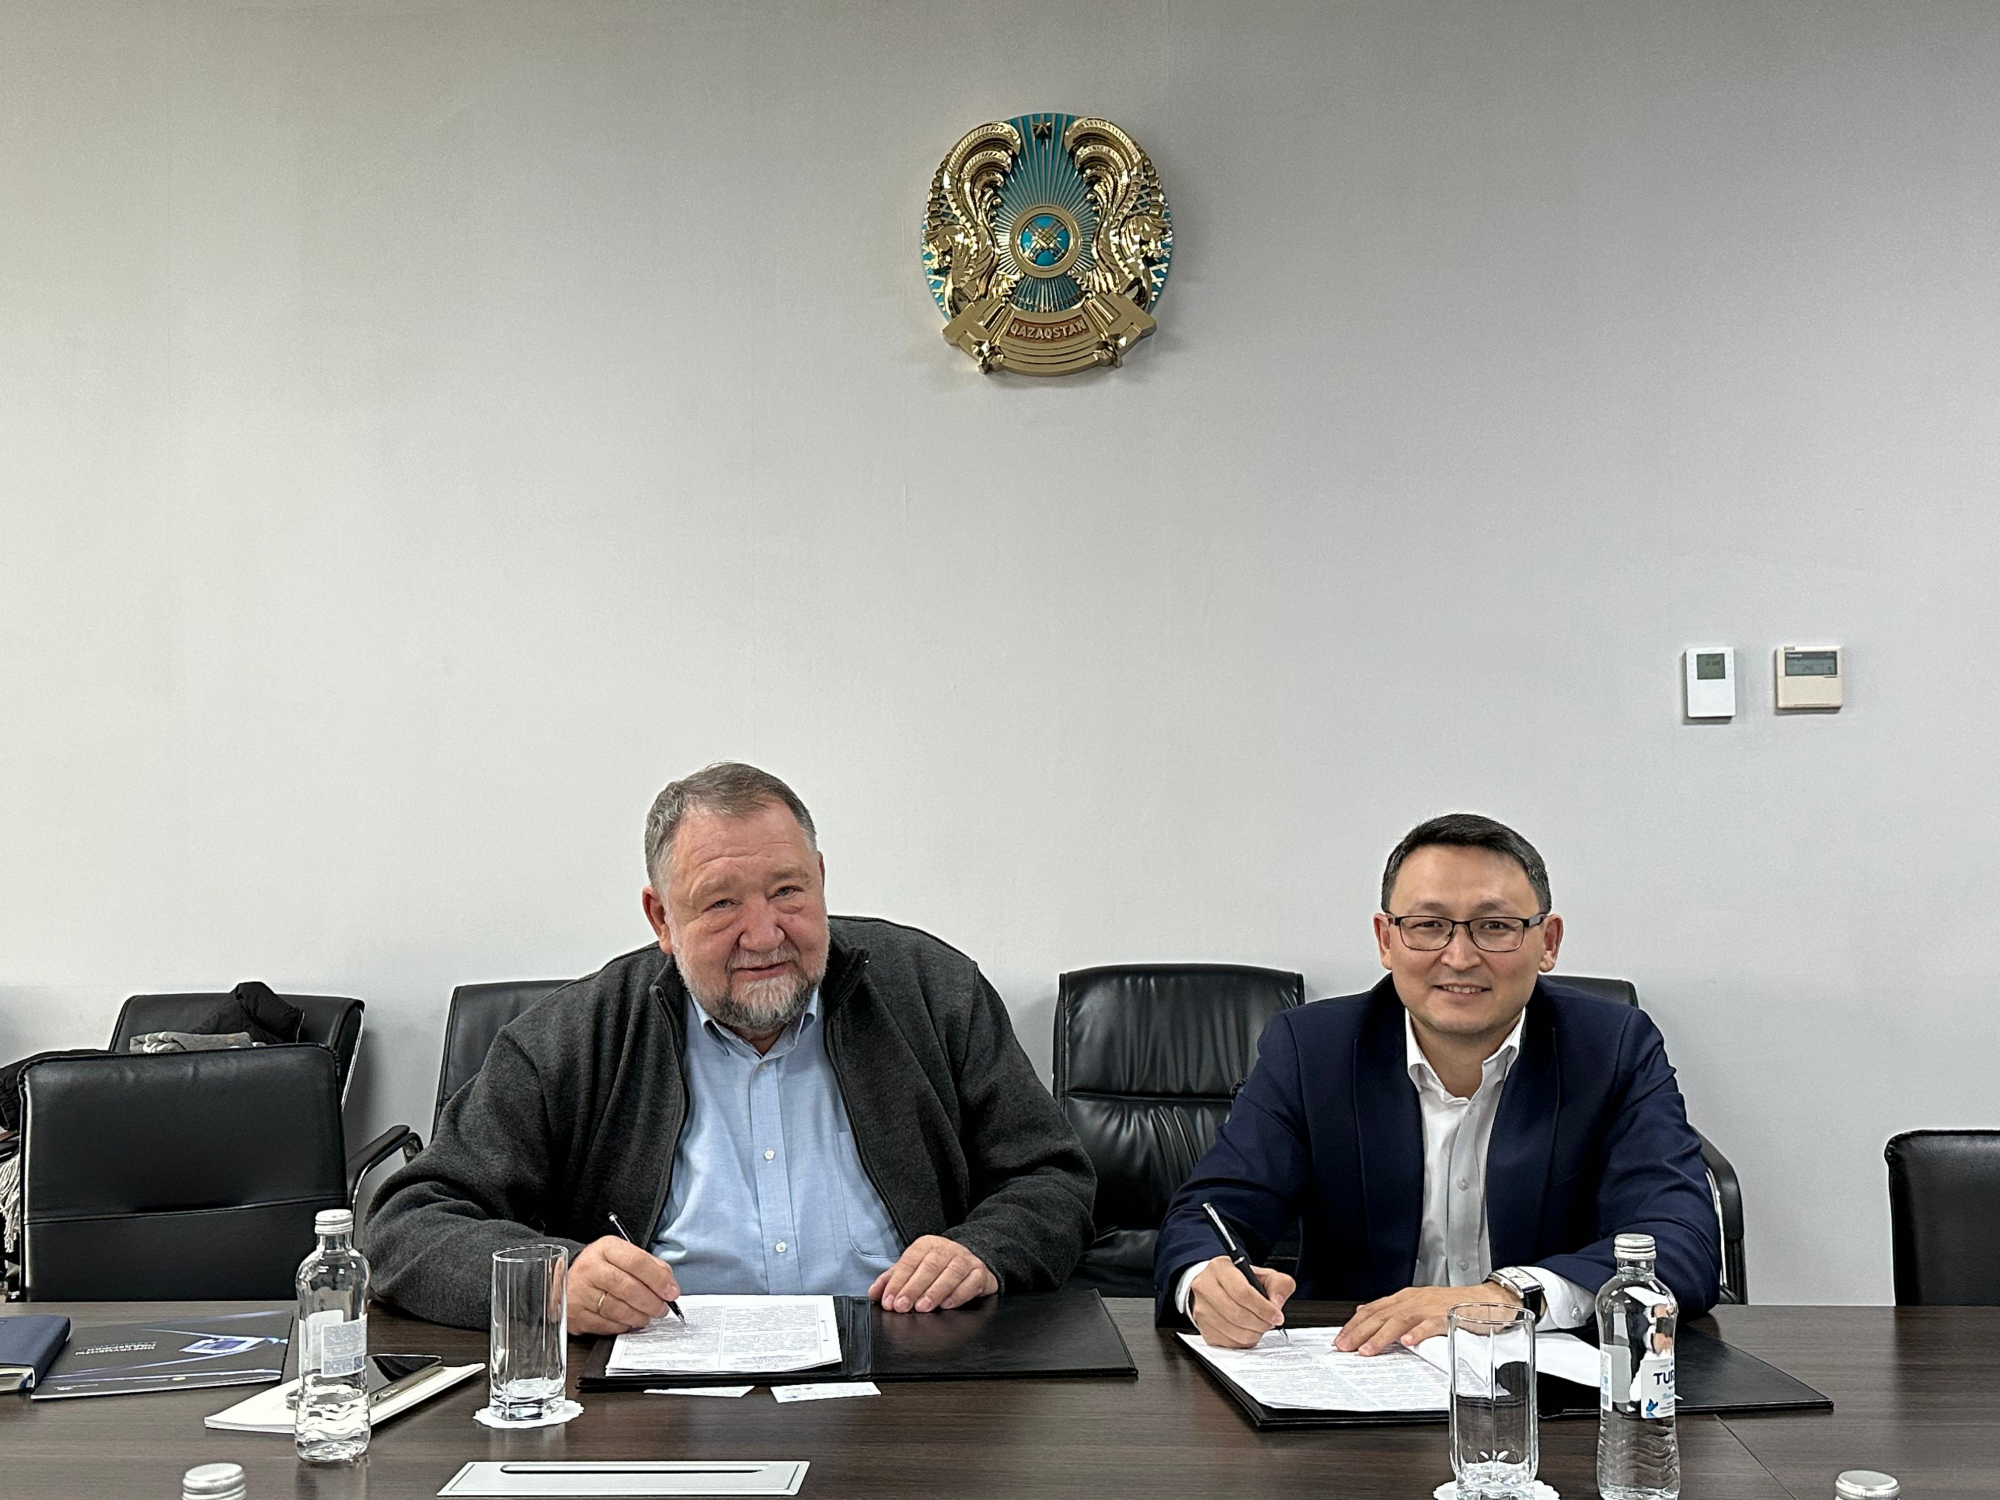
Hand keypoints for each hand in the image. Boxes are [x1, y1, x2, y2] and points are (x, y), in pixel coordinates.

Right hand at [567, 1235, 680, 1334]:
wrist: (568, 1280)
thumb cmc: (603, 1268)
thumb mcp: (624, 1255)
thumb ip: (650, 1266)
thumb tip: (669, 1285)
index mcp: (606, 1248)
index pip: (637, 1261)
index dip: (658, 1279)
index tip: (671, 1292)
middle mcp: (590, 1267)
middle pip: (628, 1288)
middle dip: (651, 1302)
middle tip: (662, 1309)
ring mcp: (580, 1291)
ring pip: (617, 1309)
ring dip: (638, 1316)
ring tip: (647, 1316)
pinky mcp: (575, 1314)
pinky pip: (605, 1325)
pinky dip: (621, 1326)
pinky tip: (628, 1322)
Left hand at [867, 1235, 995, 1311]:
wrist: (970, 1263)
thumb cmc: (936, 1269)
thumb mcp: (912, 1270)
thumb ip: (892, 1280)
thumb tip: (874, 1293)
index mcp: (926, 1245)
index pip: (909, 1261)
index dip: (897, 1281)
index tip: (889, 1301)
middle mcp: (947, 1249)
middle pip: (929, 1266)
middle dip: (913, 1288)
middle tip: (902, 1306)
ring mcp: (966, 1259)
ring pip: (951, 1273)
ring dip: (935, 1291)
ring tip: (923, 1307)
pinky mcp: (980, 1272)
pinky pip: (972, 1282)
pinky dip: (959, 1294)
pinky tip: (947, 1305)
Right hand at [1189, 1256, 1295, 1348]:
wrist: (1218, 1286)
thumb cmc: (1240, 1280)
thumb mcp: (1264, 1274)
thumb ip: (1278, 1284)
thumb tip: (1276, 1303)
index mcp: (1221, 1268)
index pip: (1242, 1293)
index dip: (1263, 1308)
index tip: (1277, 1316)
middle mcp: (1206, 1287)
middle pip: (1237, 1314)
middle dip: (1260, 1323)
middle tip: (1270, 1323)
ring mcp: (1201, 1309)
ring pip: (1233, 1331)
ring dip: (1254, 1334)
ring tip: (1260, 1326)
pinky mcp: (1203, 1328)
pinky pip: (1227, 1343)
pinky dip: (1243, 1342)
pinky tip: (1248, 1332)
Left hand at [1334, 1283, 1521, 1354]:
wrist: (1490, 1299)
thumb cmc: (1456, 1304)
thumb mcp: (1421, 1305)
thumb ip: (1396, 1310)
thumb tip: (1366, 1313)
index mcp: (1407, 1298)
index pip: (1374, 1310)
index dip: (1354, 1324)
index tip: (1340, 1339)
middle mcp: (1415, 1300)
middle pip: (1382, 1315)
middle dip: (1360, 1332)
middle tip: (1344, 1347)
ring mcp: (1431, 1307)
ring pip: (1401, 1320)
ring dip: (1382, 1335)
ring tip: (1368, 1350)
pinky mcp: (1449, 1315)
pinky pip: (1431, 1324)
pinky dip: (1418, 1333)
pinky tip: (1407, 1343)